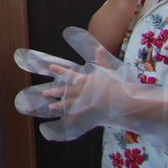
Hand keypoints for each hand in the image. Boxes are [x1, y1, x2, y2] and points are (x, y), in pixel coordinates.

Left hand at [14, 26, 167, 140]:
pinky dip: (71, 118)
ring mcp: (85, 101)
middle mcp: (82, 90)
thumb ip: (102, 60)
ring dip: (60, 106)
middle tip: (45, 93)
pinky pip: (79, 115)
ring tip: (50, 107)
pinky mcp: (90, 111)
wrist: (123, 100)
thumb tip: (100, 48)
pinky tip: (64, 120)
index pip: (70, 74)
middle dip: (55, 92)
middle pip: (66, 91)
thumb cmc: (115, 84)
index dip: (59, 70)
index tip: (50, 67)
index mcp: (85, 80)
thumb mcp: (107, 71)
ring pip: (70, 104)